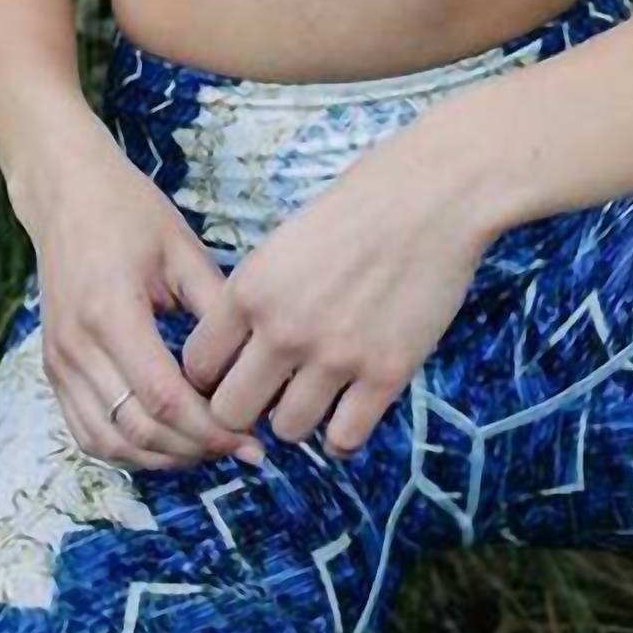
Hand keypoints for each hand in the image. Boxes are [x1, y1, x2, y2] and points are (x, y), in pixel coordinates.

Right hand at [10, 125, 265, 470]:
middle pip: (138, 430)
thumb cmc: (129, 212)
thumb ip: (214, 305)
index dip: (210, 428)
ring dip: (162, 458)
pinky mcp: (54, 369)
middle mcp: (77, 347)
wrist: (65, 195)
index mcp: (111, 313)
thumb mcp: (182, 248)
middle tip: (242, 449)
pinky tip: (168, 443)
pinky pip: (87, 431)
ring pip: (109, 442)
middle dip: (195, 449)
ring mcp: (59, 362)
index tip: (251, 438)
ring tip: (210, 450)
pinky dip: (128, 449)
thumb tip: (256, 360)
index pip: (163, 398)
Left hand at [180, 122, 494, 456]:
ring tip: (317, 391)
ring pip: (286, 430)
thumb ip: (258, 296)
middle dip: (246, 406)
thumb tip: (243, 350)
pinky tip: (351, 406)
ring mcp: (336, 356)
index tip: (235, 369)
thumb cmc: (362, 205)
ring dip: (298, 416)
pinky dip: (343, 432)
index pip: (197, 366)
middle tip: (271, 391)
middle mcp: (284, 329)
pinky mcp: (386, 374)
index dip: (213, 374)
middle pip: (230, 411)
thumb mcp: (286, 241)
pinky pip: (344, 439)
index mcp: (251, 288)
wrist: (436, 193)